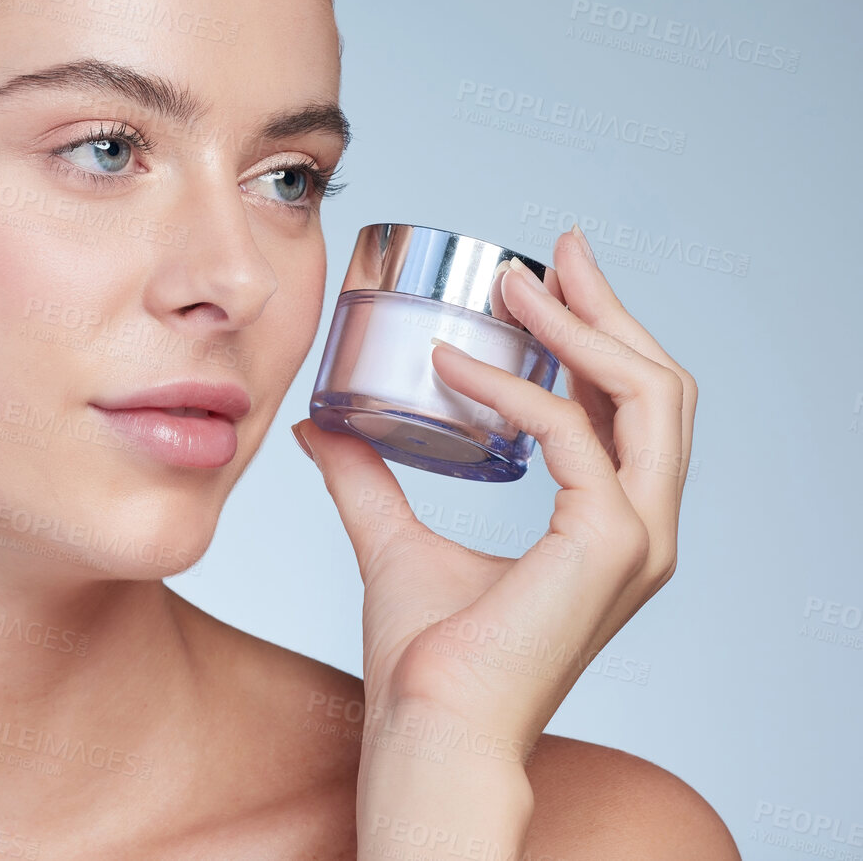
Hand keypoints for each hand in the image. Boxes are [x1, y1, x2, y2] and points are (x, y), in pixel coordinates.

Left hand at [293, 224, 696, 753]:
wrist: (425, 727)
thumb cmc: (425, 659)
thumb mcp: (392, 540)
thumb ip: (366, 479)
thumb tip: (319, 426)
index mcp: (610, 524)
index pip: (632, 406)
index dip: (598, 331)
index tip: (545, 275)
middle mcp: (641, 527)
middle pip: (658, 386)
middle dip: (606, 307)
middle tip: (550, 251)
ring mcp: (635, 538)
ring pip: (647, 396)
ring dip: (579, 326)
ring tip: (513, 282)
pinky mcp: (607, 545)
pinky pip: (570, 434)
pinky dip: (514, 387)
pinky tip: (455, 365)